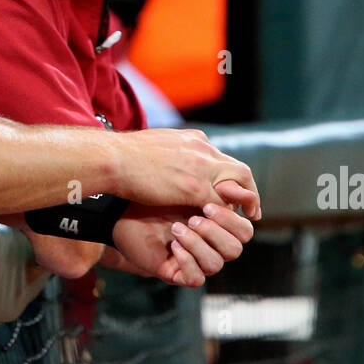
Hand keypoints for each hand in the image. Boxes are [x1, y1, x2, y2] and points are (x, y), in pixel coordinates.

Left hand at [110, 201, 252, 286]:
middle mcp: (211, 246)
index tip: (208, 206)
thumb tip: (244, 191)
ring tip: (177, 229)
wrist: (125, 212)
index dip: (232, 220)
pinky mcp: (178, 273)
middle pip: (235, 249)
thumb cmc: (157, 198)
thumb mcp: (188, 190)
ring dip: (197, 244)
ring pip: (215, 264)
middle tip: (194, 217)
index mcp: (219, 226)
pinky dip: (186, 259)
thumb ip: (216, 190)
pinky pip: (195, 278)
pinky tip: (174, 245)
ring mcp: (195, 260)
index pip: (244, 231)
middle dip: (216, 232)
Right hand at [114, 128, 260, 218]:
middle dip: (248, 191)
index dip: (231, 177)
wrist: (112, 158)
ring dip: (242, 204)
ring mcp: (201, 168)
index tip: (232, 191)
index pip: (222, 158)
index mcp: (193, 139)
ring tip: (245, 218)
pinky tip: (222, 224)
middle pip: (239, 169)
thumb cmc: (124, 155)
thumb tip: (172, 158)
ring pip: (238, 185)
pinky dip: (224, 214)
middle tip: (251, 208)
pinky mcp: (194, 187)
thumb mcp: (157, 145)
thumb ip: (173, 152)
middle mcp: (203, 149)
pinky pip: (221, 203)